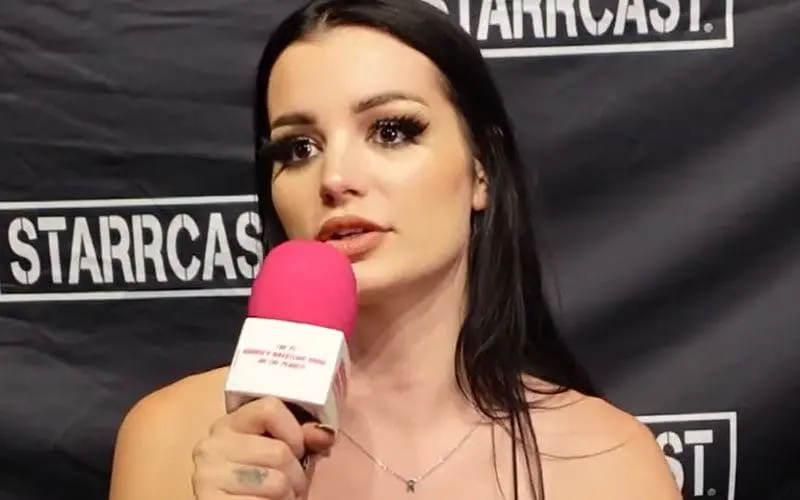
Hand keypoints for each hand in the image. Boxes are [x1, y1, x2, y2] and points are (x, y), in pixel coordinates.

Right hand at [191, 397, 335, 498]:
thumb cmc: (260, 479)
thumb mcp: (279, 451)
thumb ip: (300, 438)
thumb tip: (325, 435)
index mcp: (229, 423)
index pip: (270, 409)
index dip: (294, 431)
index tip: (298, 449)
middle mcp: (212, 445)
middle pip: (279, 452)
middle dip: (296, 474)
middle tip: (291, 485)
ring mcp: (207, 475)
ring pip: (276, 483)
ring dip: (288, 495)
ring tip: (279, 497)